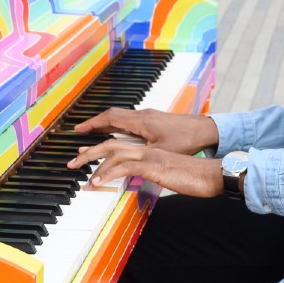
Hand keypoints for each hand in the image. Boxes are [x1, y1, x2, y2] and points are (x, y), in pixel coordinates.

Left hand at [68, 141, 223, 196]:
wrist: (212, 174)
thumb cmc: (195, 177)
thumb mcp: (169, 175)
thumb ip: (154, 174)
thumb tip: (143, 180)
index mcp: (150, 149)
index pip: (119, 144)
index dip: (100, 148)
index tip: (84, 154)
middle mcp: (147, 148)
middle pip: (110, 143)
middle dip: (89, 152)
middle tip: (72, 163)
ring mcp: (149, 154)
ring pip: (113, 152)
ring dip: (93, 164)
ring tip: (81, 179)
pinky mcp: (152, 165)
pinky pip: (123, 167)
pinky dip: (107, 174)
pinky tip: (96, 183)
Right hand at [73, 107, 218, 155]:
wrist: (205, 130)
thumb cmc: (186, 141)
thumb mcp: (160, 153)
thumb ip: (140, 158)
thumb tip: (122, 167)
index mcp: (140, 122)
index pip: (109, 118)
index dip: (92, 124)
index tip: (78, 130)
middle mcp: (142, 115)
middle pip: (112, 115)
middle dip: (94, 123)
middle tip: (81, 132)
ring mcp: (148, 116)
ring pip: (121, 117)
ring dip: (106, 124)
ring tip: (94, 134)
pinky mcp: (153, 120)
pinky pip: (129, 120)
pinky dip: (118, 126)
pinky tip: (117, 135)